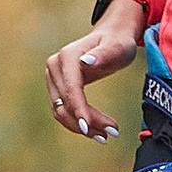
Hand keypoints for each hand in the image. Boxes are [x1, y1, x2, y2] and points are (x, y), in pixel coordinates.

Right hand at [46, 0, 144, 141]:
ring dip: (82, 127)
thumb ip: (104, 53)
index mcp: (67, 56)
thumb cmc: (118, 41)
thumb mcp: (117, 47)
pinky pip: (63, 110)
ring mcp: (53, 77)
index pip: (70, 89)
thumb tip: (86, 62)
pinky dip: (78, 122)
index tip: (88, 128)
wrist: (111, 36)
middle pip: (65, 104)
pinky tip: (97, 130)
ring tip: (106, 135)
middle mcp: (55, 66)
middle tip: (112, 133)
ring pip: (61, 111)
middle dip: (87, 121)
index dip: (78, 109)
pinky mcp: (56, 87)